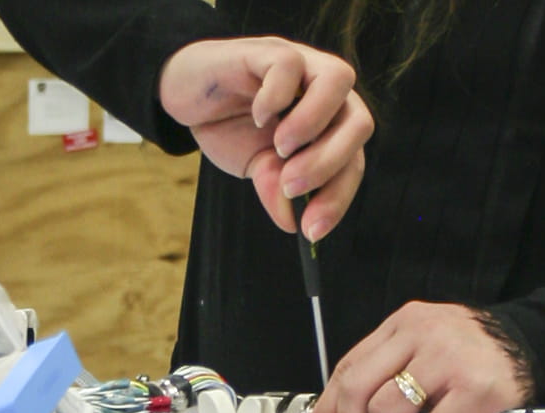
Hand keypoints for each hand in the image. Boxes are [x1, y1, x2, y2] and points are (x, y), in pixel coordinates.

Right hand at [158, 37, 371, 240]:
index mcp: (330, 125)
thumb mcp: (254, 167)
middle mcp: (324, 92)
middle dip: (328, 162)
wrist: (185, 94)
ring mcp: (302, 66)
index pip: (352, 162)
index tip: (310, 229)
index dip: (336, 198)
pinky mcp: (269, 50)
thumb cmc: (230, 126)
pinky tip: (257, 116)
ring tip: (280, 147)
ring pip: (339, 79)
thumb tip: (292, 223)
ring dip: (313, 123)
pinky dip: (275, 96)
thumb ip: (276, 189)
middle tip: (291, 184)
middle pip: (359, 122)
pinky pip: (289, 65)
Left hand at [305, 303, 533, 412]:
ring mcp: (449, 359)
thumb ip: (388, 373)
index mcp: (402, 325)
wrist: (529, 341)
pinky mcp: (476, 386)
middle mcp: (421, 335)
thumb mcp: (422, 345)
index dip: (329, 411)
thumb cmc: (472, 351)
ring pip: (390, 408)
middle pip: (360, 387)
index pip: (349, 367)